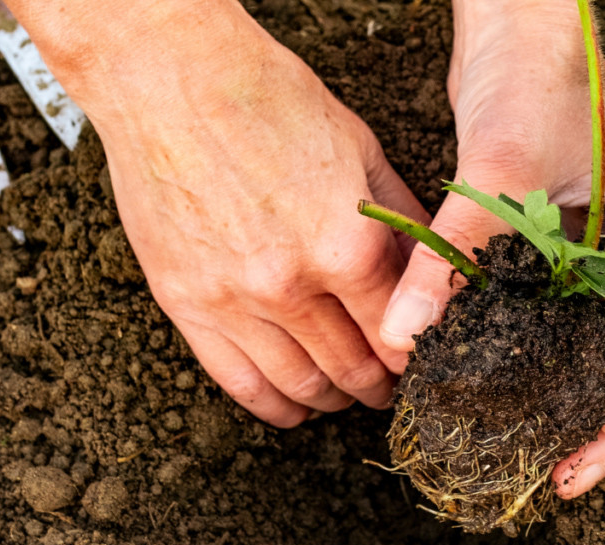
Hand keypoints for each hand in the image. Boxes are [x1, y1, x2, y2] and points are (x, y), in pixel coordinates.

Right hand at [10, 1, 426, 425]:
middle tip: (389, 387)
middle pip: (352, 370)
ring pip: (300, 385)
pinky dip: (275, 405)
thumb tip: (433, 274)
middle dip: (380, 387)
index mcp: (344, 246)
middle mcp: (290, 285)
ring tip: (347, 395)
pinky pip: (237, 381)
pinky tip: (295, 406)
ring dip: (334, 400)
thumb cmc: (270, 101)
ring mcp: (232, 300)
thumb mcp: (362, 152)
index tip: (420, 364)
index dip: (415, 358)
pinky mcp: (185, 303)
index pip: (398, 335)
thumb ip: (400, 224)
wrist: (171, 78)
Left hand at [380, 1, 604, 494]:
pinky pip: (570, 323)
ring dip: (588, 405)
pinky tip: (513, 398)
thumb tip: (407, 337)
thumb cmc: (535, 73)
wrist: (510, 29)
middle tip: (570, 470)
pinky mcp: (569, 251)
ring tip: (547, 458)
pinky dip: (550, 366)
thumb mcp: (504, 165)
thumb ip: (459, 249)